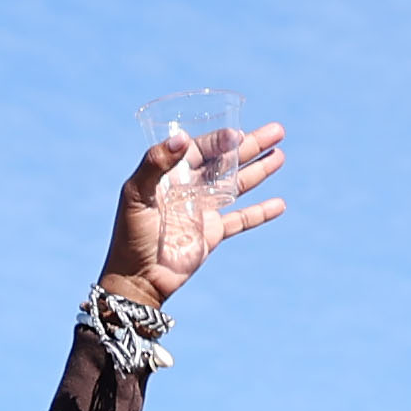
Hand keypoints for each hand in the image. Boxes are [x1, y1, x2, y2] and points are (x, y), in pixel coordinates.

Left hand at [100, 125, 287, 309]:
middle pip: (226, 162)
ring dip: (259, 170)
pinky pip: (242, 219)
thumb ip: (155, 164)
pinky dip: (260, 213)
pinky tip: (280, 204)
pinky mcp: (213, 234)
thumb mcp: (135, 194)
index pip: (201, 150)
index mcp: (171, 175)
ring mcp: (204, 211)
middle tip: (277, 131)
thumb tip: (182, 138)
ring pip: (238, 185)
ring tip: (280, 154)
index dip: (220, 141)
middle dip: (250, 146)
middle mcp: (190, 189)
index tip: (238, 134)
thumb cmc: (130, 236)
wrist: (138, 279)